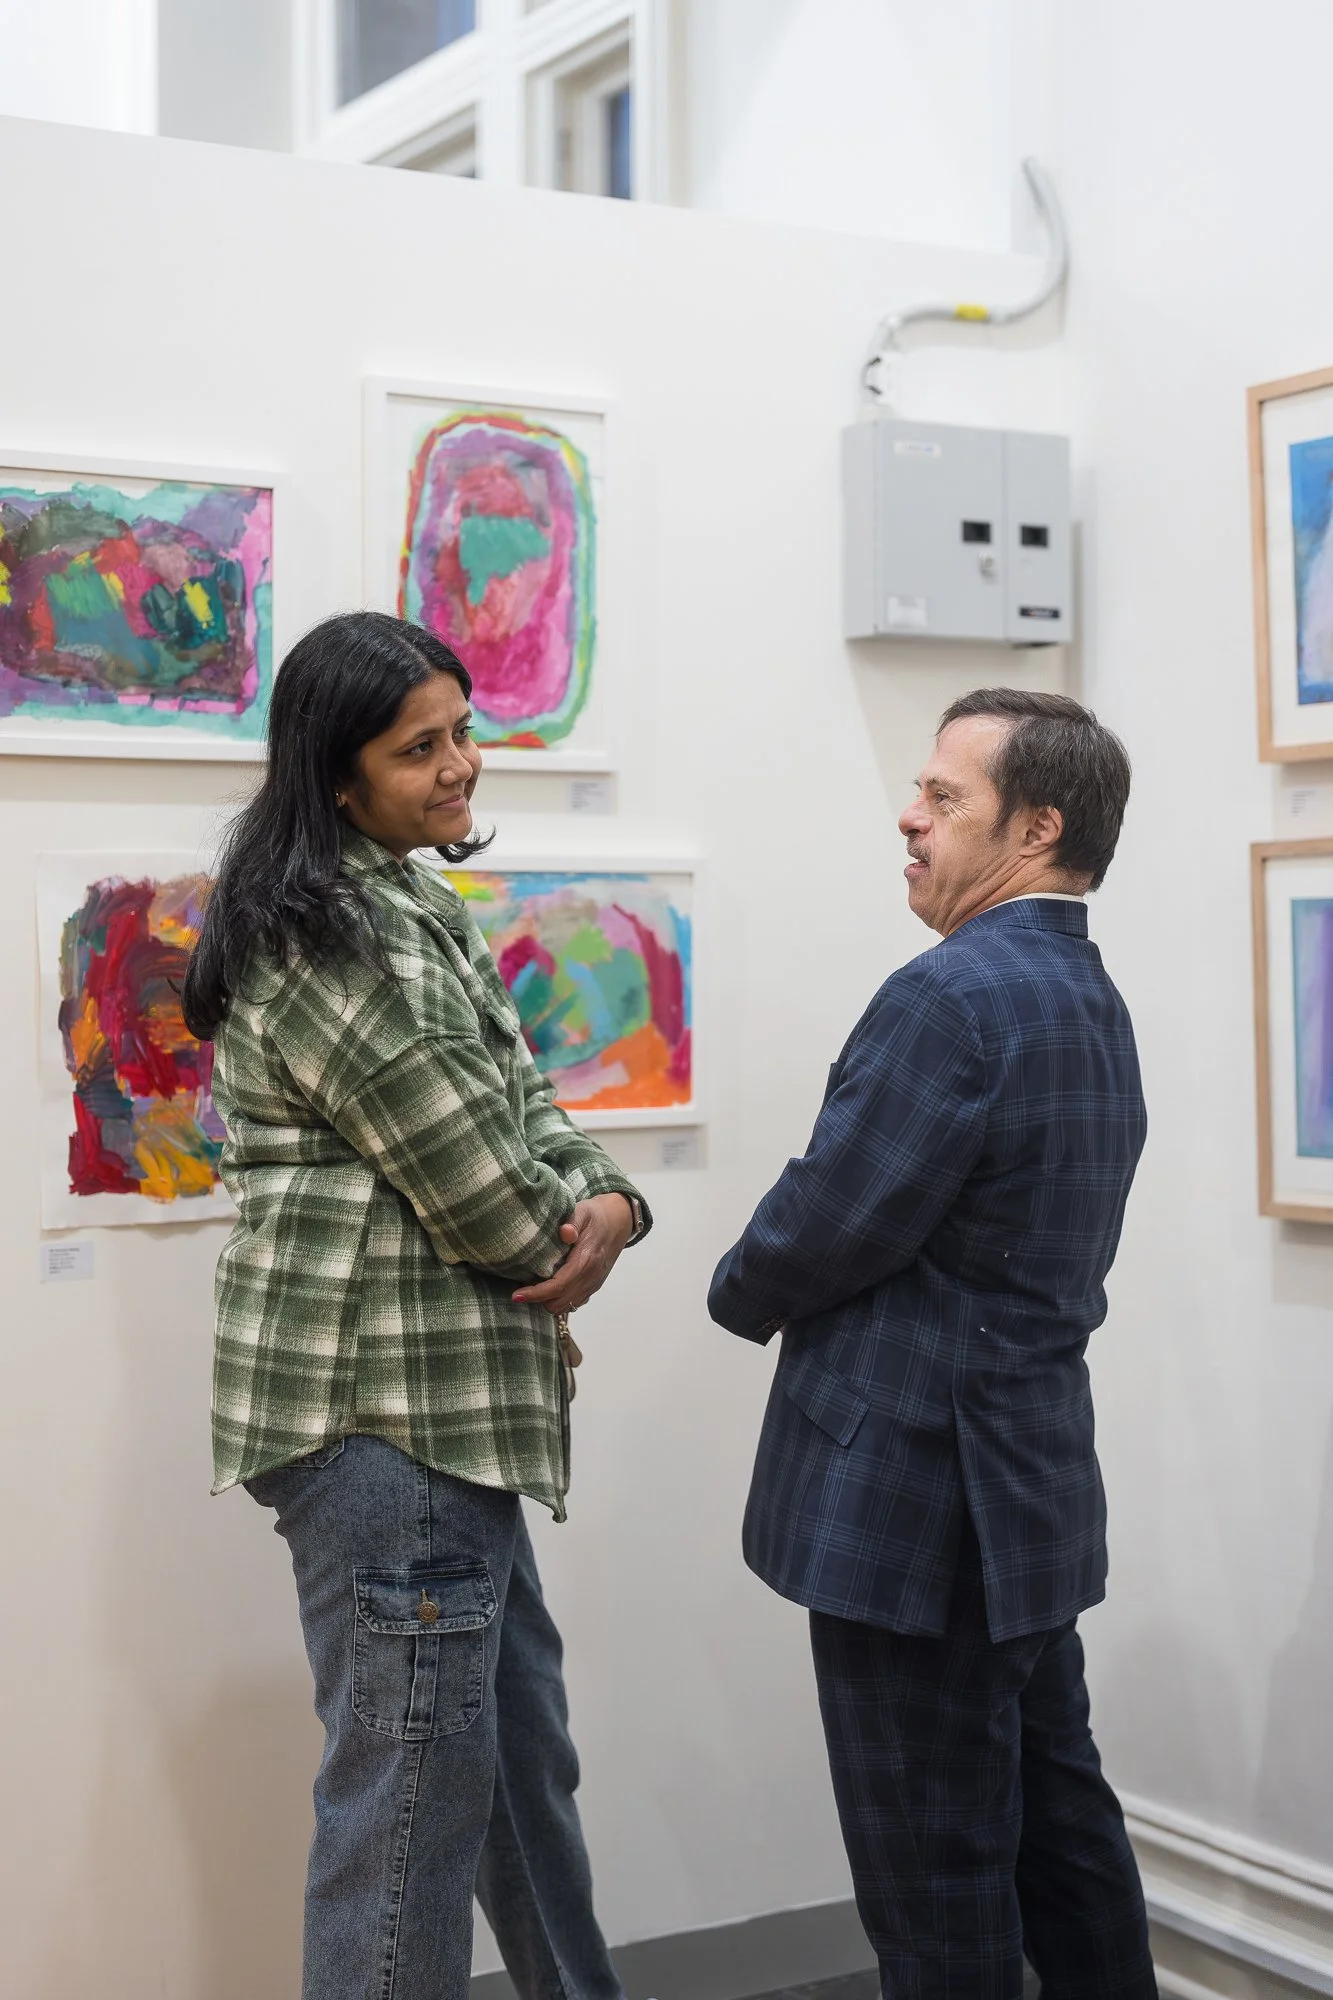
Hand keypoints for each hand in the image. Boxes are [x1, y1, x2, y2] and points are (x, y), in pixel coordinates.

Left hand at [512, 1194, 633, 1316]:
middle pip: (559, 1303)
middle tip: (522, 1286)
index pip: (558, 1286)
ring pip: (565, 1307)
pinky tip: (549, 1286)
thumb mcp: (583, 1211)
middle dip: (538, 1299)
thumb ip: (572, 1221)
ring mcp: (593, 1284)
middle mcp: (590, 1277)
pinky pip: (573, 1303)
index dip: (536, 1294)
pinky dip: (558, 1299)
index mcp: (586, 1259)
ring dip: (548, 1301)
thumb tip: (564, 1232)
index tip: (516, 1295)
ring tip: (534, 1286)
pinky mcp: (593, 1286)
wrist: (619, 1222)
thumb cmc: (596, 1215)